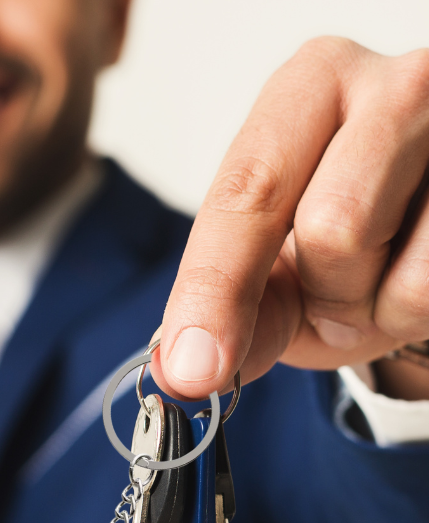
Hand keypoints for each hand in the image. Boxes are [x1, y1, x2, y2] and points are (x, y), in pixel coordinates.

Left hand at [151, 37, 428, 402]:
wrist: (423, 251)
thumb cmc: (342, 252)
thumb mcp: (272, 278)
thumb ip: (229, 315)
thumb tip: (184, 371)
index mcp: (310, 88)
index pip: (248, 192)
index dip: (214, 290)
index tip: (191, 367)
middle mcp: (397, 86)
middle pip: (334, 226)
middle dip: (324, 292)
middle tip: (331, 296)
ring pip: (407, 270)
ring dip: (378, 310)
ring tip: (381, 282)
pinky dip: (419, 314)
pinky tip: (418, 275)